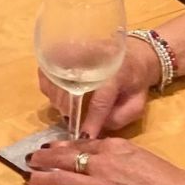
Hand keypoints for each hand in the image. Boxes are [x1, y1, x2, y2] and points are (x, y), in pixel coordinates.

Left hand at [23, 137, 184, 184]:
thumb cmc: (169, 181)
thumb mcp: (141, 157)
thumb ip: (117, 155)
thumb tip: (97, 156)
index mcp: (114, 148)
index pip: (79, 145)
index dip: (59, 147)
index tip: (47, 149)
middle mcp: (102, 163)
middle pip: (64, 159)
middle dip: (44, 159)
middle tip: (29, 160)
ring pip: (61, 179)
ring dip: (40, 177)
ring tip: (27, 178)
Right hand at [40, 37, 157, 138]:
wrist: (134, 52)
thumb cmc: (135, 82)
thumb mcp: (137, 103)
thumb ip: (120, 117)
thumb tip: (96, 129)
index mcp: (118, 73)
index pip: (101, 99)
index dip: (92, 120)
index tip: (84, 136)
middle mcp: (95, 58)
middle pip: (69, 84)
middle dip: (67, 107)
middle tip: (70, 121)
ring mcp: (77, 51)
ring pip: (54, 76)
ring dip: (55, 96)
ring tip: (64, 109)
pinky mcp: (64, 49)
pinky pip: (47, 69)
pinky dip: (48, 84)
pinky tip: (57, 95)